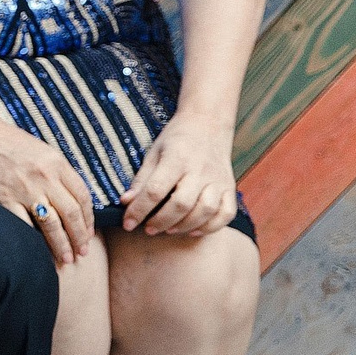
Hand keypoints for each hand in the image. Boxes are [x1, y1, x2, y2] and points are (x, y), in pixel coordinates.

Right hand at [0, 115, 92, 264]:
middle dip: (80, 237)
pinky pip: (24, 227)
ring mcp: (24, 189)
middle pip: (72, 214)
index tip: (89, 232)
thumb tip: (68, 197)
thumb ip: (55, 171)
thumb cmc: (3, 138)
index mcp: (55, 162)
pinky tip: (37, 251)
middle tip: (82, 252)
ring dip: (61, 245)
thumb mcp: (38, 149)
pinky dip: (33, 242)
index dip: (89, 219)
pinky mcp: (3, 198)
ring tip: (66, 258)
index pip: (82, 196)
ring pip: (52, 225)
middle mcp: (44, 176)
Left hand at [120, 113, 237, 236]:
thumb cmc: (176, 140)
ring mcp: (218, 179)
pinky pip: (226, 213)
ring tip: (168, 230)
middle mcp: (199, 170)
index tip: (127, 224)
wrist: (207, 124)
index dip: (139, 210)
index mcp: (176, 158)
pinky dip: (211, 227)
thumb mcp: (154, 153)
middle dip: (161, 221)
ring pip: (205, 211)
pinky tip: (194, 229)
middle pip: (181, 204)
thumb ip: (142, 179)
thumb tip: (125, 203)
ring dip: (185, 226)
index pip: (155, 190)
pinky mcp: (230, 187)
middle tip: (148, 229)